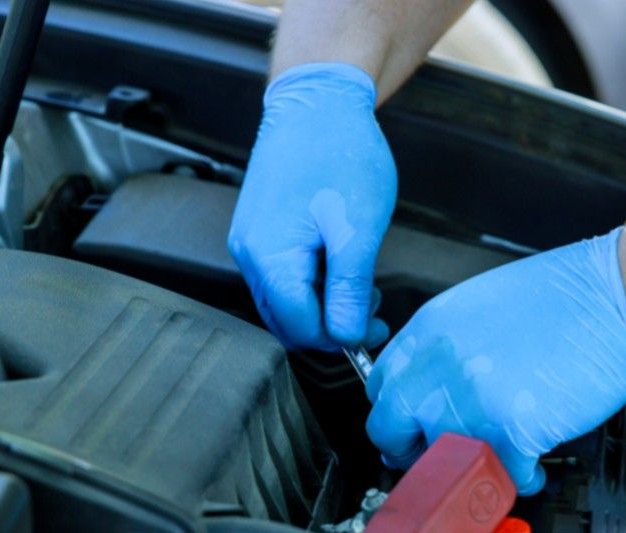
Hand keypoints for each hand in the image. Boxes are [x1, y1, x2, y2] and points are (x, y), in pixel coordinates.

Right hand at [229, 63, 395, 349]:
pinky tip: (340, 261)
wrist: (317, 102)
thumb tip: (347, 337)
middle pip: (288, 321)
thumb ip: (350, 288)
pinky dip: (313, 282)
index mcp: (271, 259)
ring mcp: (250, 242)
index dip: (340, 337)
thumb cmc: (340, 155)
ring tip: (361, 281)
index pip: (301, 329)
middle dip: (332, 324)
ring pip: (285, 301)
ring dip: (324, 304)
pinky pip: (282, 276)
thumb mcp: (357, 230)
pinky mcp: (259, 230)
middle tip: (372, 306)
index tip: (376, 327)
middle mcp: (249, 255)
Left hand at [365, 228, 625, 494]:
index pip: (381, 385)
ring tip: (495, 462)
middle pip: (390, 430)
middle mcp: (440, 364)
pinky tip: (533, 467)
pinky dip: (519, 480)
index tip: (414, 425)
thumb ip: (450, 346)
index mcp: (431, 328)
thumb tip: (438, 384)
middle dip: (415, 451)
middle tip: (442, 456)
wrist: (621, 297)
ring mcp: (472, 400)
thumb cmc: (570, 295)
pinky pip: (499, 477)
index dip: (398, 413)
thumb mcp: (484, 303)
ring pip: (440, 462)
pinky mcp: (512, 430)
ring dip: (467, 469)